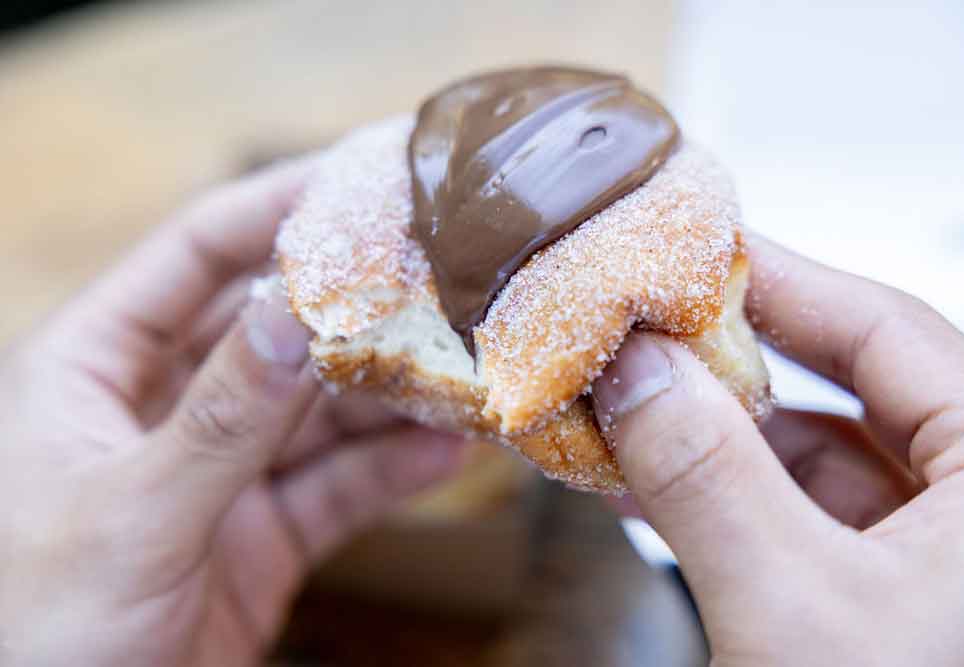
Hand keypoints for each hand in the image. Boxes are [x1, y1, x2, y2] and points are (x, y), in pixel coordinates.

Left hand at [0, 159, 466, 665]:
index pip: (195, 256)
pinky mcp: (260, 535)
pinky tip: (448, 450)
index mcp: (95, 369)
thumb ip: (221, 418)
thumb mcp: (130, 515)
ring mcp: (217, 472)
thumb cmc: (36, 634)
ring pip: (318, 410)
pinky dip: (392, 471)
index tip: (359, 177)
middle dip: (355, 306)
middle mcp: (162, 406)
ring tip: (466, 367)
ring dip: (390, 392)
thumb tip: (299, 313)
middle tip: (442, 274)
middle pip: (275, 329)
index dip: (274, 208)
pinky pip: (337, 487)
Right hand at [593, 233, 963, 665]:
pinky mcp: (890, 595)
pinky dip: (724, 498)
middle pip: (848, 386)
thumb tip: (634, 368)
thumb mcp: (794, 609)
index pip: (888, 330)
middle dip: (728, 365)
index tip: (687, 252)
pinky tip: (647, 485)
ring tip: (621, 411)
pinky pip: (800, 516)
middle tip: (639, 332)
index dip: (777, 282)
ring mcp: (940, 553)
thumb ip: (708, 478)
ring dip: (712, 436)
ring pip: (815, 456)